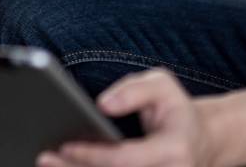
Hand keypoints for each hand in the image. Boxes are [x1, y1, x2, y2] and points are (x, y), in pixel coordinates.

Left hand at [37, 68, 217, 166]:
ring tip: (49, 165)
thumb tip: (103, 105)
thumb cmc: (175, 111)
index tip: (65, 146)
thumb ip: (134, 90)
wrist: (201, 141)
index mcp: (174, 151)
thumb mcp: (162, 86)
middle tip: (44, 159)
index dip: (92, 155)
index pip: (124, 158)